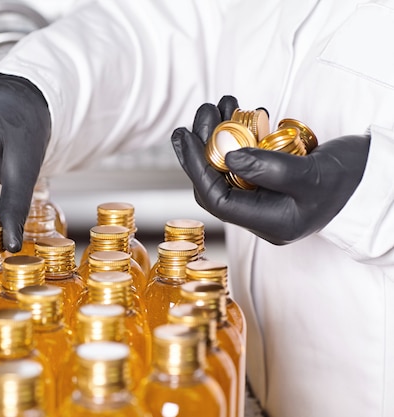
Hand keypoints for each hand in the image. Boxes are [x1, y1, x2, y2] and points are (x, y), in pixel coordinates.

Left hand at [171, 96, 369, 243]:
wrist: (380, 177)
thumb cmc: (352, 180)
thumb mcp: (312, 175)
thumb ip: (270, 168)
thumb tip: (227, 157)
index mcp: (269, 222)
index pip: (218, 198)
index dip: (197, 167)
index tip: (186, 136)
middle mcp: (262, 212)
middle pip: (218, 180)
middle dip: (204, 146)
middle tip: (202, 112)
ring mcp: (266, 195)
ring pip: (228, 167)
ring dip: (219, 135)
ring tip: (219, 104)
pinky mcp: (272, 178)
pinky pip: (245, 158)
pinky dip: (238, 135)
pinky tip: (239, 112)